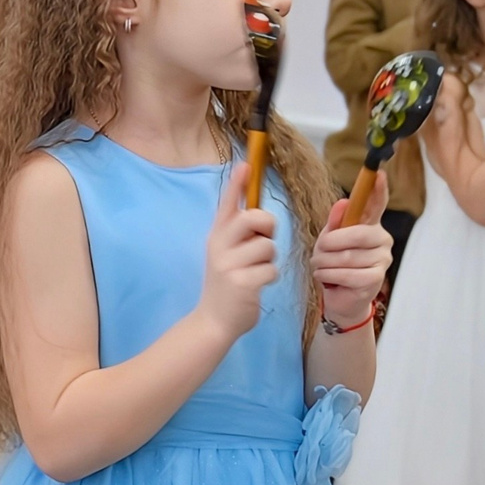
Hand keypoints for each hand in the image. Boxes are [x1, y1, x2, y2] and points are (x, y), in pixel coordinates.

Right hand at [197, 162, 278, 341]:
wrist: (214, 320)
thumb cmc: (227, 283)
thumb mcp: (226, 254)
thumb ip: (239, 234)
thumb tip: (260, 214)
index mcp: (216, 235)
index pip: (227, 204)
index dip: (237, 184)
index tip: (246, 164)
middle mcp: (219, 246)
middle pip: (254, 218)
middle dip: (268, 226)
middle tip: (264, 239)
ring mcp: (228, 265)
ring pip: (268, 246)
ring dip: (269, 260)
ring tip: (255, 271)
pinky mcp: (242, 283)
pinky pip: (271, 270)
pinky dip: (270, 278)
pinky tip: (257, 286)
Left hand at [314, 174, 391, 329]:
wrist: (340, 298)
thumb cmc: (334, 264)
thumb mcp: (329, 240)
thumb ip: (335, 223)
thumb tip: (343, 203)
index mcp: (370, 224)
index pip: (377, 203)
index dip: (377, 189)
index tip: (377, 172)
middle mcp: (381, 238)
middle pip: (357, 234)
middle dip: (330, 244)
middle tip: (318, 252)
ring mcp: (382, 259)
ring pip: (346, 256)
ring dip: (324, 263)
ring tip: (321, 267)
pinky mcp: (376, 278)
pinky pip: (347, 273)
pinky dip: (329, 275)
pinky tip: (326, 277)